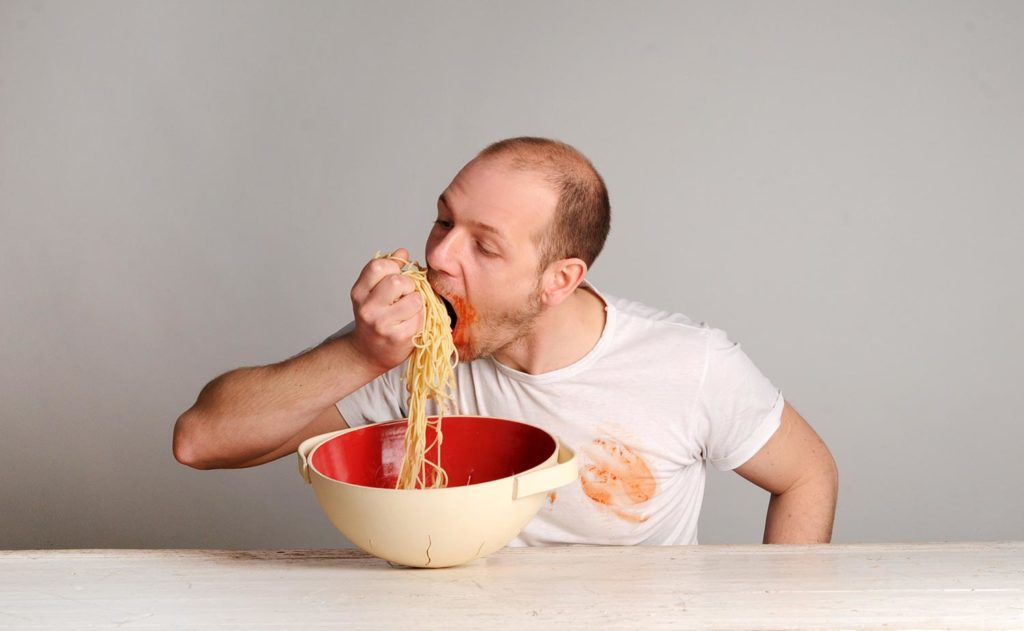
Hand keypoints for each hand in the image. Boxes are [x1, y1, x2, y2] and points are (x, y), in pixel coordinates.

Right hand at [347, 248, 423, 373]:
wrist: (367, 354)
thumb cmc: (375, 319)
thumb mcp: (373, 293)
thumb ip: (387, 271)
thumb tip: (402, 251)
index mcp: (359, 292)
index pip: (379, 265)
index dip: (394, 266)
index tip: (397, 275)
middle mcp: (367, 308)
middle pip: (398, 280)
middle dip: (409, 285)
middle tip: (406, 294)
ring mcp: (382, 324)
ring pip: (414, 299)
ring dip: (417, 302)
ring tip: (409, 309)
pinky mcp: (398, 337)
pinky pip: (421, 316)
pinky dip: (421, 317)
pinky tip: (411, 323)